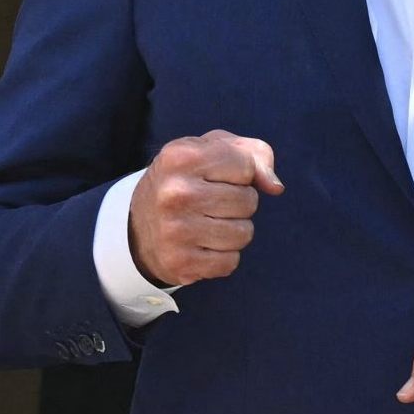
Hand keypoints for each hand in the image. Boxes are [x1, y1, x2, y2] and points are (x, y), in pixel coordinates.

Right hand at [127, 129, 282, 286]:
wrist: (138, 227)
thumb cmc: (186, 180)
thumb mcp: (210, 151)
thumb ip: (253, 153)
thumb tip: (275, 187)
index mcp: (181, 156)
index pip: (245, 165)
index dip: (242, 172)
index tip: (220, 177)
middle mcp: (175, 192)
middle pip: (248, 200)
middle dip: (240, 202)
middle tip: (213, 203)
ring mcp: (176, 230)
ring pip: (243, 233)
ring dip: (235, 230)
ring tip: (209, 224)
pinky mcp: (180, 262)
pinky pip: (230, 262)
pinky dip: (224, 256)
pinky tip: (203, 246)